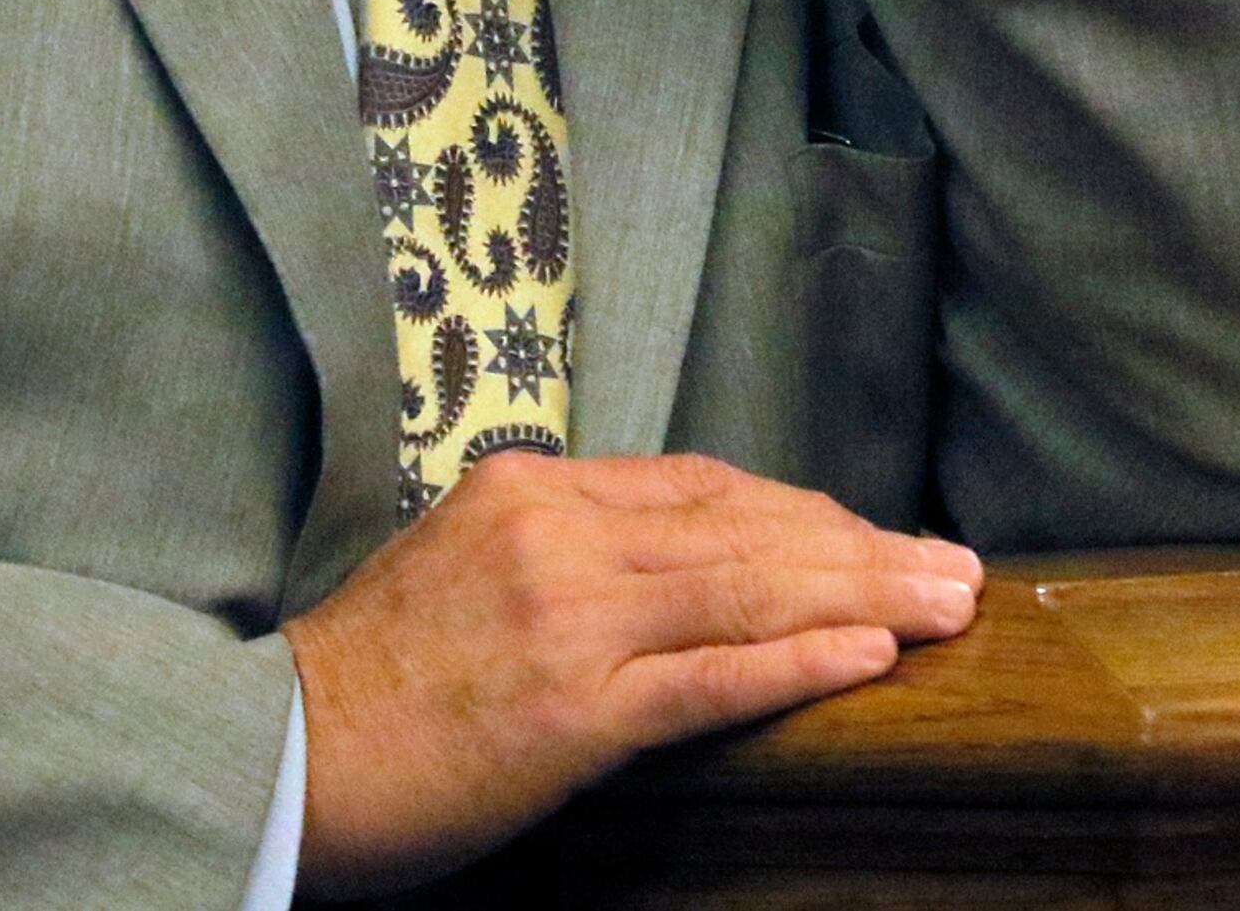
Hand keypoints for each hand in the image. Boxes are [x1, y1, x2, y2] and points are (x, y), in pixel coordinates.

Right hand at [284, 450, 982, 896]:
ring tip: (946, 606)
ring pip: (746, 591)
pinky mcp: (574, 710)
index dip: (806, 514)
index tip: (877, 539)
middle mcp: (557, 533)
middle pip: (744, 529)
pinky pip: (710, 679)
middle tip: (956, 570)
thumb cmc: (374, 675)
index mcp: (531, 487)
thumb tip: (680, 560)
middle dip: (863, 550)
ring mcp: (568, 618)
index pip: (704, 487)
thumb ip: (565, 545)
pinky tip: (868, 657)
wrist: (283, 751)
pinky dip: (797, 662)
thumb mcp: (463, 561)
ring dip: (864, 598)